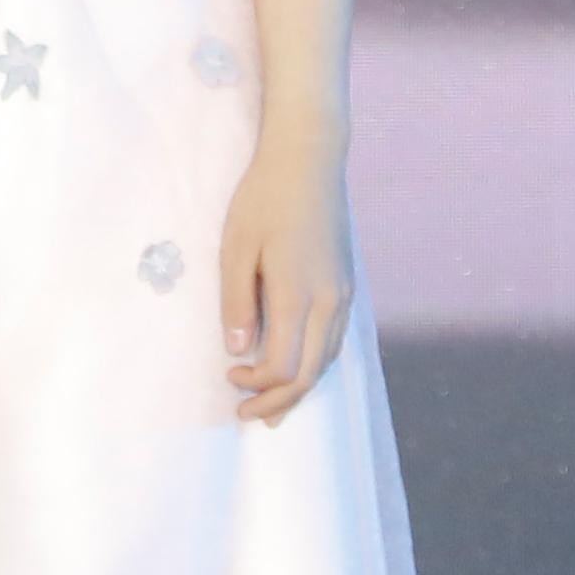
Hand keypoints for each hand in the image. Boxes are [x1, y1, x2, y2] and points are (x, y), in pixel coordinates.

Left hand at [219, 128, 354, 425]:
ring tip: (272, 404)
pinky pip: (334, 339)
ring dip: (299, 386)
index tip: (228, 375)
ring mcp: (343, 294)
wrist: (310, 159)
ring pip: (327, 360)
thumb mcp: (237, 249)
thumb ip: (237, 302)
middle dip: (279, 401)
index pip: (283, 366)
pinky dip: (314, 364)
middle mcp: (330, 302)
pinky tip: (298, 367)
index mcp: (299, 296)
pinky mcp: (346, 284)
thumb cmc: (265, 199)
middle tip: (248, 414)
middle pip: (311, 374)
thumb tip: (238, 350)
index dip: (256, 384)